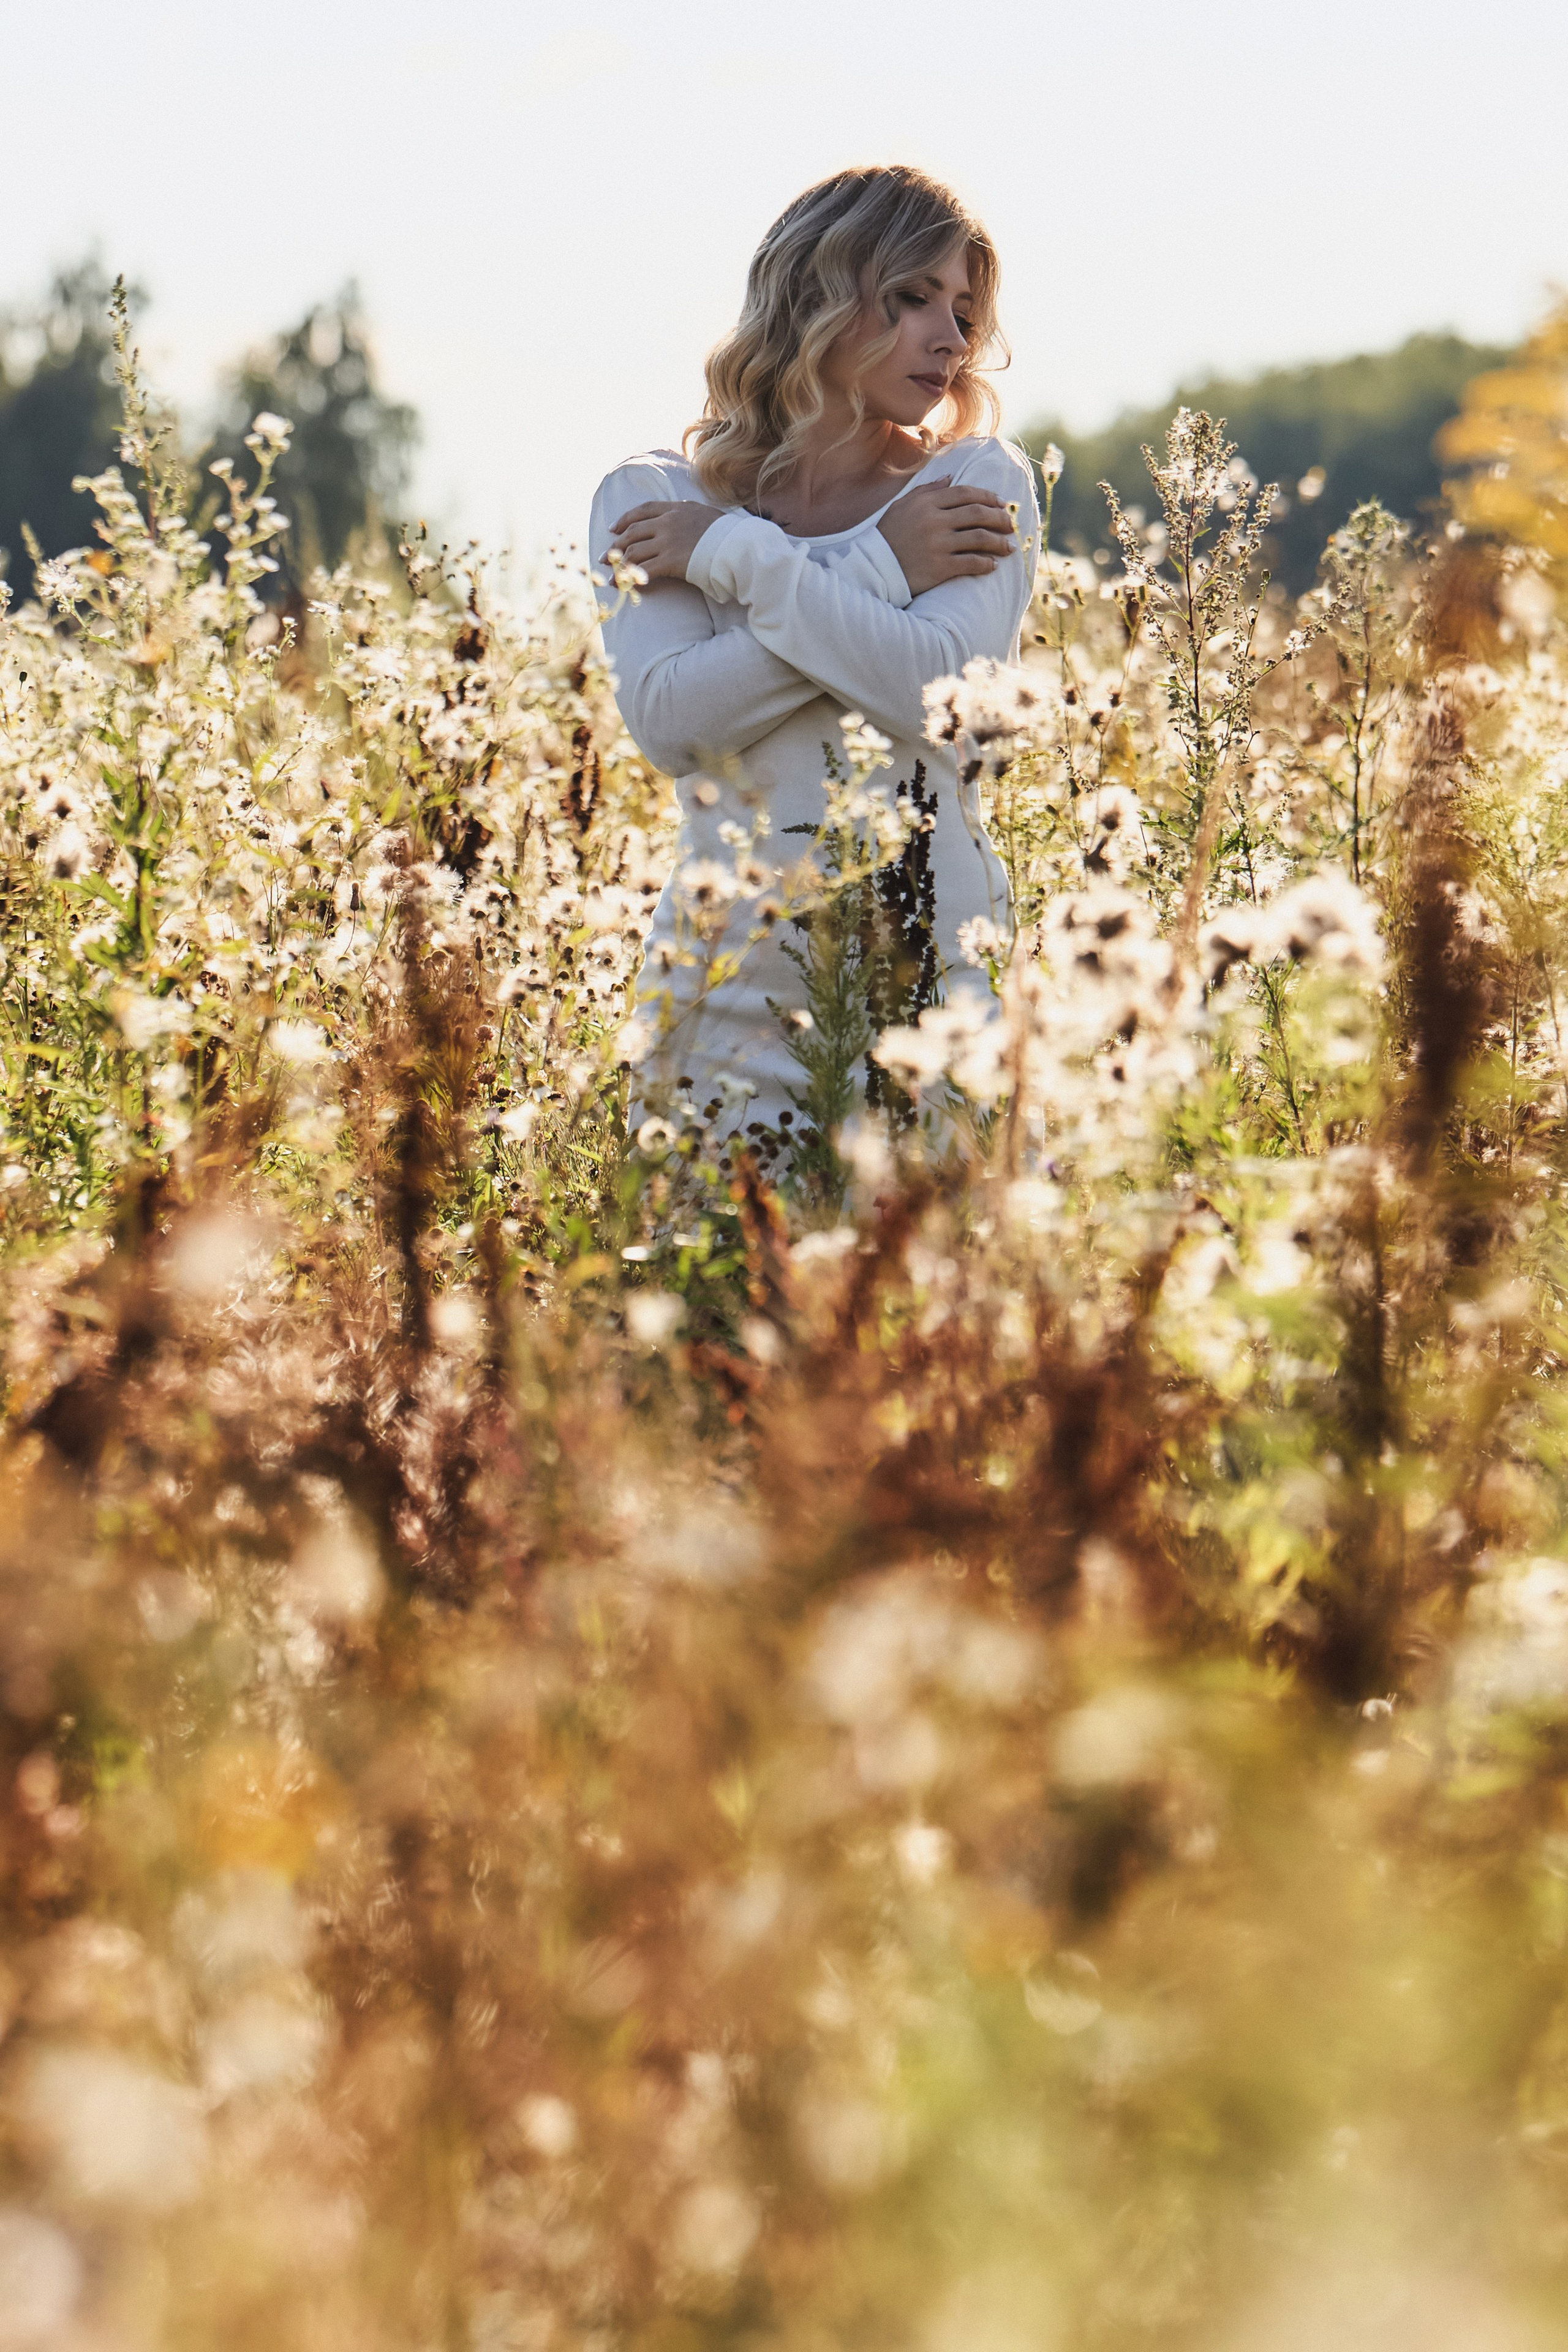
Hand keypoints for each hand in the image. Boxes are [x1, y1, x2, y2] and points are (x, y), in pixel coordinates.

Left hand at [606, 500, 726, 581]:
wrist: (739, 548)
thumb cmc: (731, 537)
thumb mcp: (709, 517)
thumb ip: (692, 519)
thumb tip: (689, 526)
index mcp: (678, 508)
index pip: (645, 509)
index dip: (626, 518)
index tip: (614, 527)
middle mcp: (669, 522)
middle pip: (633, 531)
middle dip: (616, 544)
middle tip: (605, 557)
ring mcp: (668, 541)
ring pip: (634, 551)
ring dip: (619, 564)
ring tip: (611, 575)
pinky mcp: (670, 561)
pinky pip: (643, 570)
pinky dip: (630, 578)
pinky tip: (623, 585)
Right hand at [876, 480, 1016, 596]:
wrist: (874, 569)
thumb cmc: (889, 535)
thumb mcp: (903, 506)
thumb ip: (927, 491)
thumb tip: (950, 478)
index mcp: (926, 503)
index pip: (965, 493)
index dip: (987, 496)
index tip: (1001, 503)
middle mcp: (934, 521)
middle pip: (977, 514)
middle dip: (999, 518)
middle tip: (1011, 524)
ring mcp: (938, 545)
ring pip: (979, 538)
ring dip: (999, 542)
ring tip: (1009, 546)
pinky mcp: (940, 568)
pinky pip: (971, 563)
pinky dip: (986, 564)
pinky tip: (993, 565)